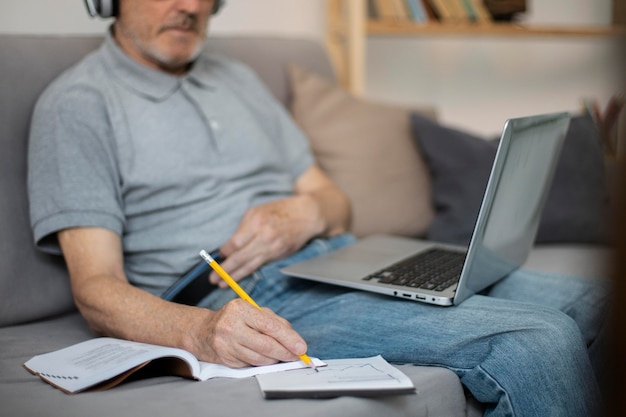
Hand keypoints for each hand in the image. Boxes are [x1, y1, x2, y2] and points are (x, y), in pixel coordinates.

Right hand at [191, 299, 307, 366]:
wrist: (203, 331)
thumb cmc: (233, 319)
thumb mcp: (253, 311)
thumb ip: (274, 321)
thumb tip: (294, 339)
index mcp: (240, 309)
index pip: (269, 326)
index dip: (288, 338)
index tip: (301, 347)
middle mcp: (231, 326)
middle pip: (265, 345)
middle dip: (285, 352)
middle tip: (296, 356)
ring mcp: (226, 344)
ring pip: (259, 358)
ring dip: (274, 360)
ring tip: (280, 356)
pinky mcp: (224, 359)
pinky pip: (250, 365)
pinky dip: (261, 363)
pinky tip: (264, 357)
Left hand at [210, 195, 321, 285]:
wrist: (306, 215)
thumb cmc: (279, 211)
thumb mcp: (258, 211)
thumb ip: (244, 228)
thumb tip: (230, 246)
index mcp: (256, 222)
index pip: (235, 243)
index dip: (225, 252)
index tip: (219, 256)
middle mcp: (264, 236)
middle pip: (240, 257)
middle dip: (224, 269)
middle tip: (212, 278)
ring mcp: (272, 247)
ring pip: (249, 265)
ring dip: (233, 276)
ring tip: (221, 284)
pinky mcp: (279, 254)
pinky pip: (259, 266)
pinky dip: (247, 273)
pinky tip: (238, 278)